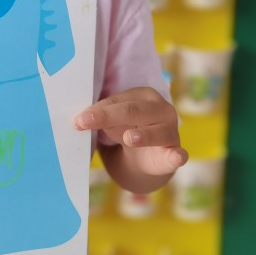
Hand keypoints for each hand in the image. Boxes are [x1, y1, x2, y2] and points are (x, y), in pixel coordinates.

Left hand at [73, 87, 187, 175]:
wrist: (147, 158)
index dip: (97, 111)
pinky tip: (175, 156)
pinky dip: (177, 155)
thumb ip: (100, 118)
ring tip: (128, 138)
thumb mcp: (113, 121)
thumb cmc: (128, 129)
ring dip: (144, 135)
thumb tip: (78, 119)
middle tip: (86, 122)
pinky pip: (178, 154)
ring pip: (157, 132)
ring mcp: (171, 131)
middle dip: (108, 116)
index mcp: (144, 96)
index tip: (78, 120)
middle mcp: (161, 109)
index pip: (117, 102)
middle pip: (133, 111)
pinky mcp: (175, 152)